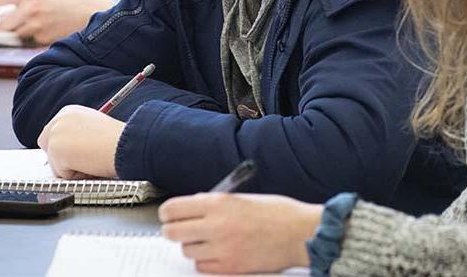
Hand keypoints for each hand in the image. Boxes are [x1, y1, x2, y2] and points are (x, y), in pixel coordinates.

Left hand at [0, 0, 112, 44]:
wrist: (101, 14)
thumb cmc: (78, 1)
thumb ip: (30, 0)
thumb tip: (9, 10)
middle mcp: (30, 9)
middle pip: (1, 24)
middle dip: (7, 25)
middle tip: (16, 23)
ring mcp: (36, 26)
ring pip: (15, 35)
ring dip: (21, 33)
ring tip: (40, 25)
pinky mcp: (43, 40)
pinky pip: (30, 42)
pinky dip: (35, 39)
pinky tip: (51, 30)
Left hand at [37, 105, 123, 178]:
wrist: (126, 143)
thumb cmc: (117, 139)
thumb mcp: (93, 128)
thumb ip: (77, 133)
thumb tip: (69, 149)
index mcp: (69, 111)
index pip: (54, 134)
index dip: (67, 147)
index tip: (82, 150)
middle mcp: (59, 119)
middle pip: (47, 145)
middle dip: (62, 157)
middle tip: (84, 158)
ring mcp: (55, 134)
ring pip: (55, 162)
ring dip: (72, 167)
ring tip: (92, 159)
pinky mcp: (55, 150)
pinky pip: (62, 174)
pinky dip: (76, 175)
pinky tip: (90, 164)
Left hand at [159, 192, 322, 273]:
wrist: (299, 233)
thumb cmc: (277, 212)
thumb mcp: (242, 198)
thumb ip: (216, 203)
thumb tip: (193, 207)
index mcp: (219, 202)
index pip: (174, 209)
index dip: (167, 213)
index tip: (168, 215)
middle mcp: (216, 225)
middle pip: (172, 232)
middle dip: (173, 230)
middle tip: (180, 228)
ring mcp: (221, 249)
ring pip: (186, 250)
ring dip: (193, 245)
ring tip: (208, 239)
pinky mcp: (229, 268)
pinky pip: (202, 267)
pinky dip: (206, 260)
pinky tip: (218, 251)